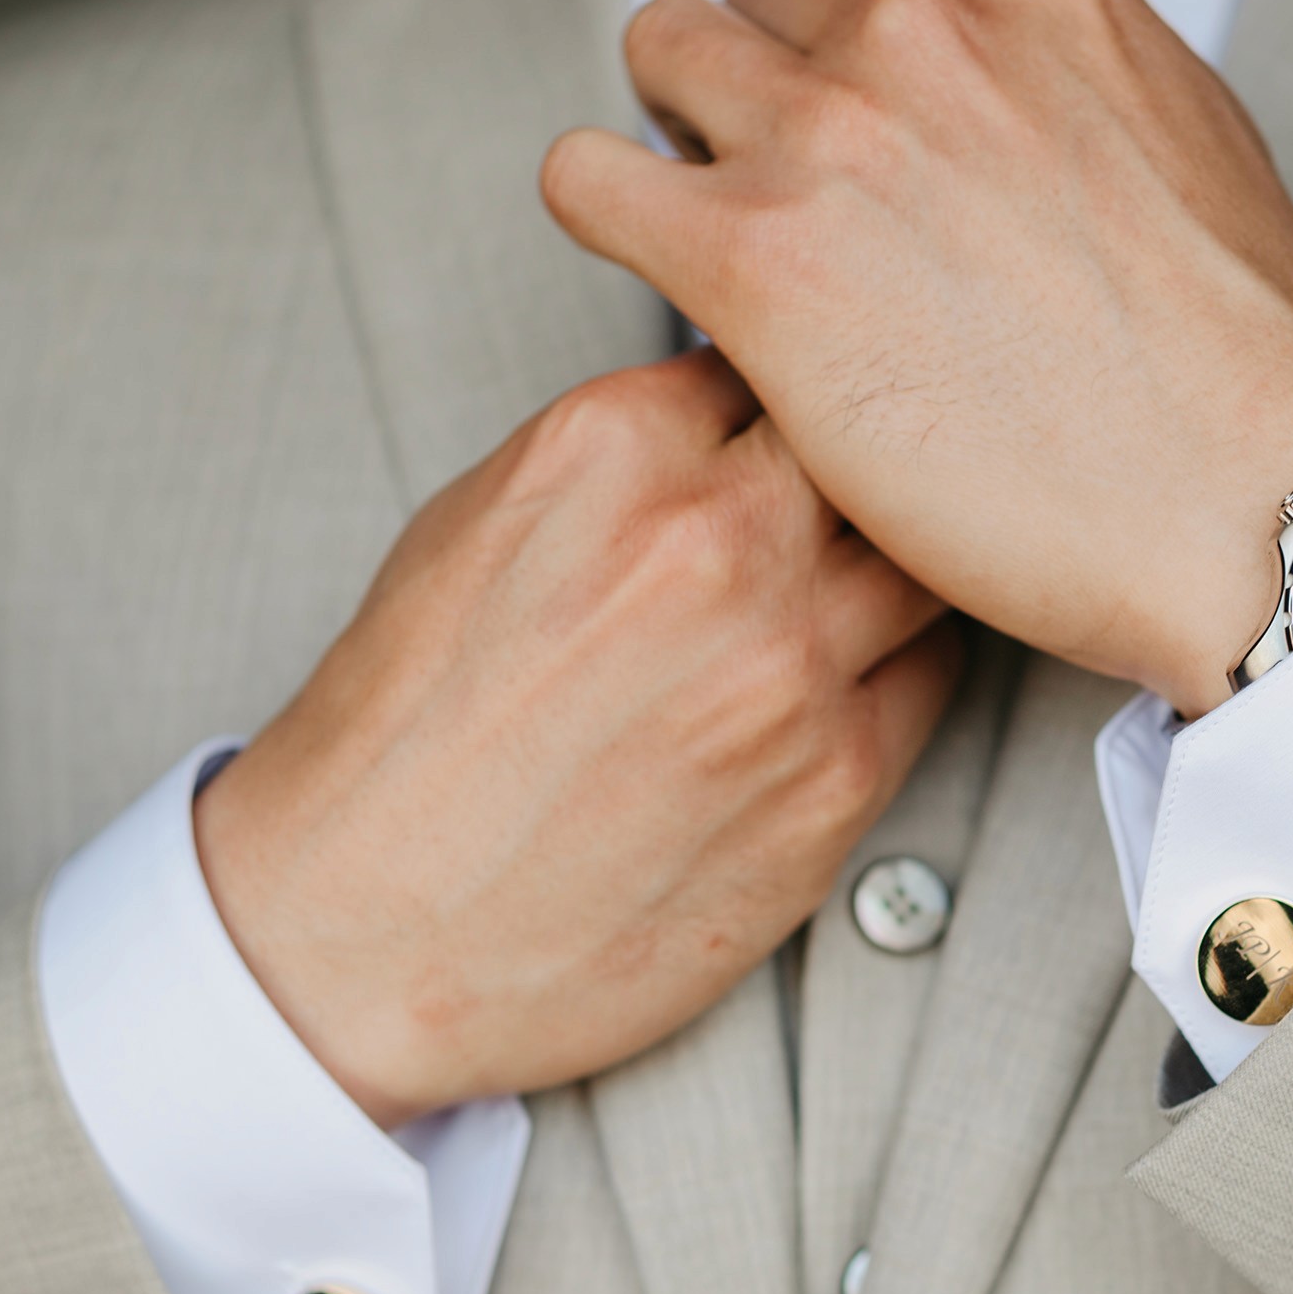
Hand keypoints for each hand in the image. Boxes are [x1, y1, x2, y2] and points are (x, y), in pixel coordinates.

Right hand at [194, 350, 959, 1128]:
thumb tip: (716, 410)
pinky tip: (834, 690)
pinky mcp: (835, 783)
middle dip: (849, 471)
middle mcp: (712, 541)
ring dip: (890, 570)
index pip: (763, 357)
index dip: (772, 398)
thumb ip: (615, 456)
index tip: (768, 430)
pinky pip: (928, 680)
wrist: (365, 936)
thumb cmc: (400, 743)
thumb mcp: (471, 527)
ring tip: (832, 599)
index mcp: (608, 450)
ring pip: (919, 561)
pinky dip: (895, 671)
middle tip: (826, 507)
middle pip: (859, 444)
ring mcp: (788, 665)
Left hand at [539, 0, 1292, 716]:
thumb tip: (992, 110)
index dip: (853, 72)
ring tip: (726, 233)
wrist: (1254, 502)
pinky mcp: (752, 254)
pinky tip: (664, 276)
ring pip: (662, 61)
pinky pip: (589, 180)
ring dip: (680, 140)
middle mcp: (919, 28)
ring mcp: (827, 131)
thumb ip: (1055, 91)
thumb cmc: (1237, 368)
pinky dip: (611, 219)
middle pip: (763, 10)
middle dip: (766, 99)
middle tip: (797, 202)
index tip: (862, 144)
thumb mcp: (1178, 141)